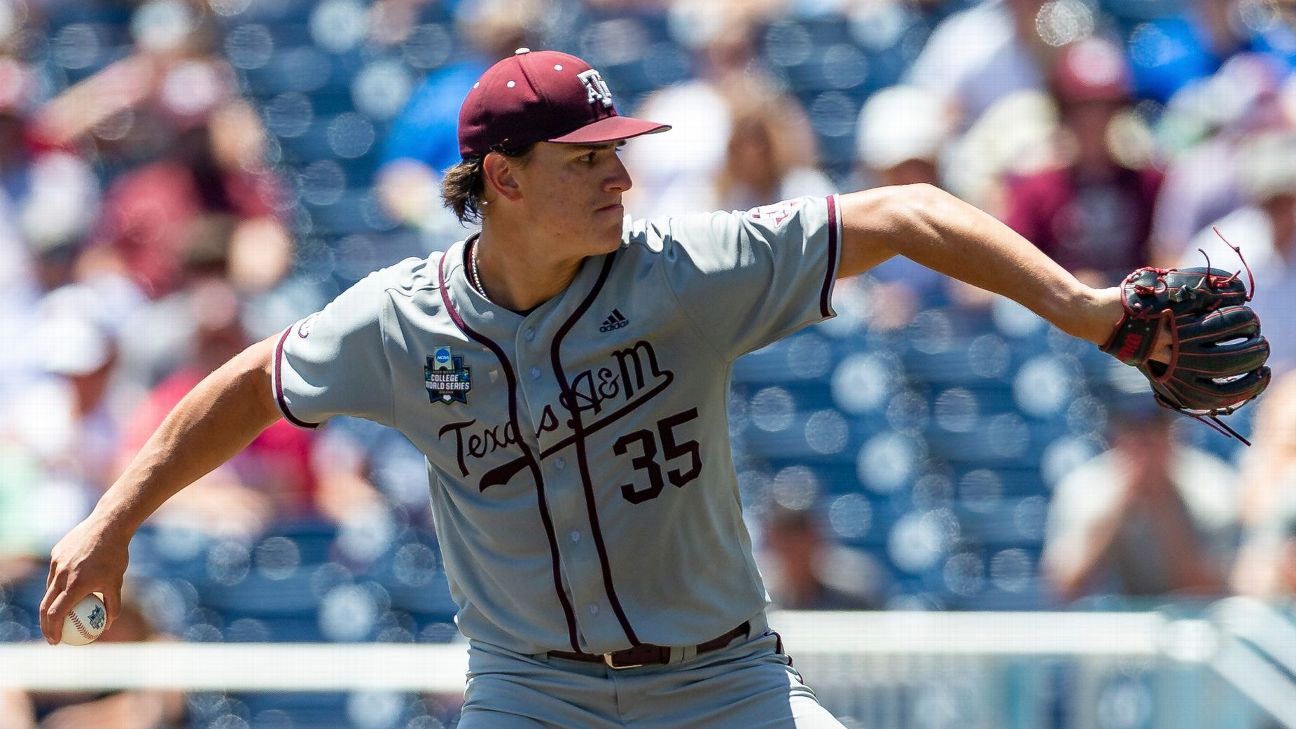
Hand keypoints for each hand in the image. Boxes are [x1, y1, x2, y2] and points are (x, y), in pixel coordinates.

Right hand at [40, 516, 130, 644]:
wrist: (108, 525)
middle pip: (46, 606)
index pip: (57, 614)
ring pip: (49, 588)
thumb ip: (113, 605)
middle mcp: (61, 575)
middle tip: (52, 635)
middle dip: (46, 625)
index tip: (56, 641)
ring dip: (52, 603)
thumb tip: (108, 625)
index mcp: (75, 585)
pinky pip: (54, 573)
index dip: (53, 630)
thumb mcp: (116, 583)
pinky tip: (67, 587)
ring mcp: (56, 563)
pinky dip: (58, 584)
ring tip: (59, 614)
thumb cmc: (115, 556)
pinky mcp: (55, 553)